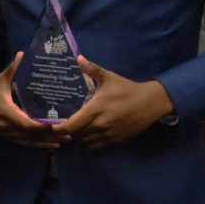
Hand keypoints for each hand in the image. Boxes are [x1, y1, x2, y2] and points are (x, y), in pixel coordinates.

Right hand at [0, 52, 67, 149]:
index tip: (55, 125)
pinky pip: (25, 144)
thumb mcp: (1, 79)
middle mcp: (6, 125)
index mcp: (5, 111)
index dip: (39, 126)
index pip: (24, 122)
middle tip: (68, 135)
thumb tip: (22, 53)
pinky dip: (38, 146)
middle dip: (49, 136)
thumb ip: (12, 68)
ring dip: (46, 143)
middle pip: (30, 135)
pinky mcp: (8, 138)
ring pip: (29, 142)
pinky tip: (51, 146)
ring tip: (64, 142)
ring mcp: (7, 134)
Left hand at [53, 55, 174, 148]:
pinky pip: (98, 146)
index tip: (54, 125)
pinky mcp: (116, 140)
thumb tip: (78, 57)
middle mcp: (100, 124)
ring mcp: (108, 134)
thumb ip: (92, 69)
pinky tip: (89, 134)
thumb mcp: (109, 77)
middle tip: (64, 125)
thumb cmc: (126, 89)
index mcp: (95, 109)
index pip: (72, 124)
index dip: (61, 127)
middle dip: (69, 131)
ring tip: (76, 129)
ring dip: (79, 137)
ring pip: (86, 141)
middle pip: (77, 135)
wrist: (150, 103)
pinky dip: (91, 142)